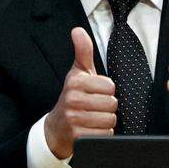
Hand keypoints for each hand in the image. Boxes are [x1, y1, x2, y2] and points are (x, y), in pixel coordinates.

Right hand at [44, 28, 117, 158]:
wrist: (56, 128)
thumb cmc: (72, 98)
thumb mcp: (77, 74)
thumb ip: (82, 51)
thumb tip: (77, 30)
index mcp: (75, 82)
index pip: (110, 86)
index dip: (106, 91)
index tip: (94, 93)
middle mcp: (72, 99)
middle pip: (112, 103)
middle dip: (106, 107)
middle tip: (94, 107)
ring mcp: (74, 119)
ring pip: (110, 119)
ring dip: (105, 121)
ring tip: (93, 118)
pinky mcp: (78, 136)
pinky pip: (105, 134)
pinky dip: (101, 134)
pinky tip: (91, 129)